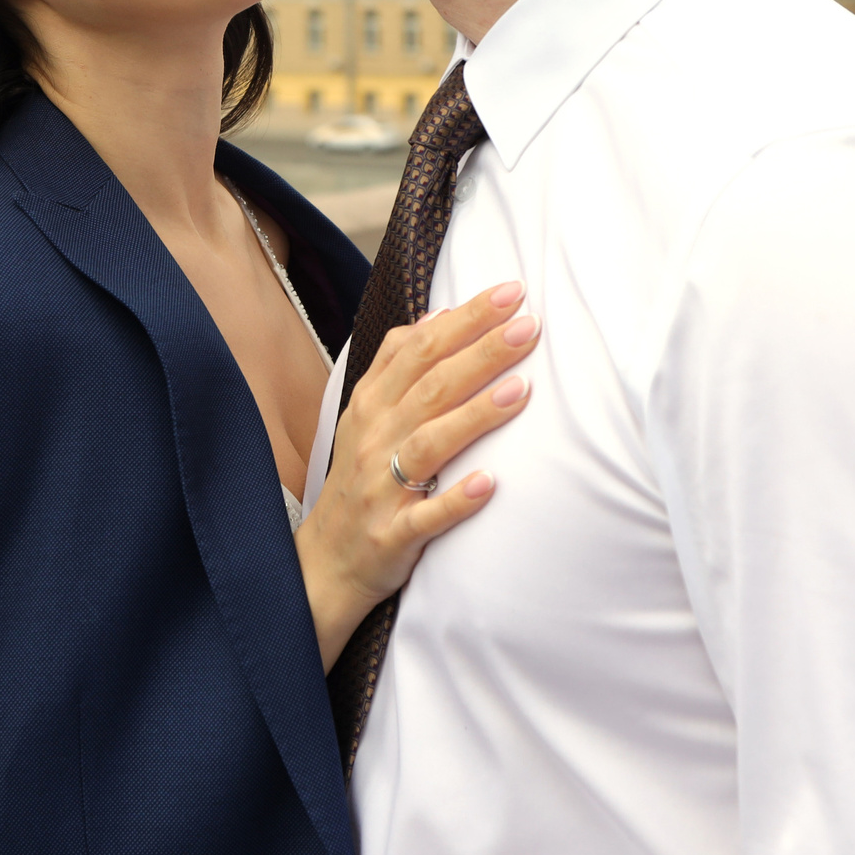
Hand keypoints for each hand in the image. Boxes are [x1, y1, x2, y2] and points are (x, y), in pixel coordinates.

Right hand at [293, 282, 537, 668]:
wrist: (325, 561)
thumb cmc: (360, 480)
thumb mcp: (366, 415)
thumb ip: (396, 365)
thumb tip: (437, 315)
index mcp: (371, 405)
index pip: (419, 349)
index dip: (464, 319)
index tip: (509, 293)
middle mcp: (374, 439)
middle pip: (431, 387)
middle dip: (481, 352)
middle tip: (529, 326)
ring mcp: (381, 488)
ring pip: (430, 444)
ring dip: (475, 416)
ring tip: (522, 390)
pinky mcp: (392, 535)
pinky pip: (426, 517)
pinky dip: (456, 500)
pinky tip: (489, 483)